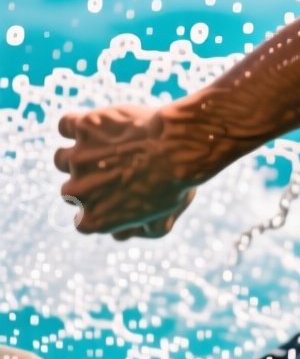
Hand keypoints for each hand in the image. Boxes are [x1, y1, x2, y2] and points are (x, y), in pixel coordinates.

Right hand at [52, 104, 203, 239]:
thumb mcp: (164, 220)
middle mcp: (77, 192)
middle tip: (116, 171)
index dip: (99, 210)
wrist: (178, 147)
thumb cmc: (176, 185)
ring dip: (80, 156)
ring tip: (107, 148)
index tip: (114, 199)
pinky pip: (67, 125)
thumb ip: (140, 232)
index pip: (83, 222)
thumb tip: (124, 234)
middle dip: (90, 182)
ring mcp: (77, 158)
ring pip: (62, 159)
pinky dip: (76, 125)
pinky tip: (96, 125)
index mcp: (94, 220)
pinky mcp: (83, 128)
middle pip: (71, 190)